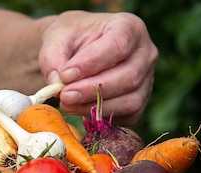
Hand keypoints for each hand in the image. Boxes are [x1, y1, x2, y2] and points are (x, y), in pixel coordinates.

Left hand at [39, 10, 157, 125]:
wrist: (78, 50)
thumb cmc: (71, 38)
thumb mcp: (56, 38)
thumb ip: (52, 57)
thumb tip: (56, 83)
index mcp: (129, 27)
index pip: (118, 45)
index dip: (92, 63)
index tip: (65, 75)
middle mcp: (145, 53)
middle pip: (129, 76)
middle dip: (94, 90)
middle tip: (64, 95)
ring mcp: (147, 79)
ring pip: (131, 101)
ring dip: (97, 107)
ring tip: (67, 103)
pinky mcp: (141, 101)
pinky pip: (128, 116)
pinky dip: (104, 117)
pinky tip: (80, 109)